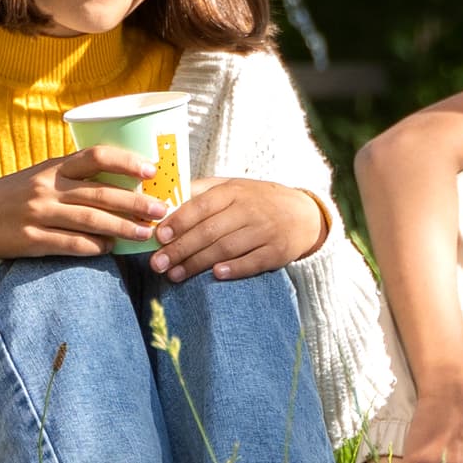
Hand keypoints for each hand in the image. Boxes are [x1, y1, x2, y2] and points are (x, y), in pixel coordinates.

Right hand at [0, 147, 167, 261]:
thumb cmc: (12, 197)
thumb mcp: (39, 177)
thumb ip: (72, 177)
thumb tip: (120, 182)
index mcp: (52, 167)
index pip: (95, 156)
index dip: (126, 161)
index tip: (151, 171)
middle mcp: (46, 187)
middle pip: (100, 192)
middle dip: (135, 202)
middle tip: (161, 209)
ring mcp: (38, 214)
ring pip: (90, 220)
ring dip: (122, 228)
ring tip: (145, 234)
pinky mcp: (30, 240)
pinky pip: (70, 244)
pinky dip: (94, 247)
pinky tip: (110, 249)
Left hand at [152, 178, 330, 283]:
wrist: (304, 214)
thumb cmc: (258, 201)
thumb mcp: (233, 187)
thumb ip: (201, 192)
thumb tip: (165, 200)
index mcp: (233, 192)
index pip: (201, 205)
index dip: (178, 221)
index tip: (159, 236)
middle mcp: (249, 210)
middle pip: (209, 231)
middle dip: (180, 249)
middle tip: (158, 264)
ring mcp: (264, 231)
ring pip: (226, 248)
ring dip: (198, 263)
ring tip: (175, 275)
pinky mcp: (277, 251)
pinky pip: (253, 262)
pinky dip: (234, 269)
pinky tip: (216, 275)